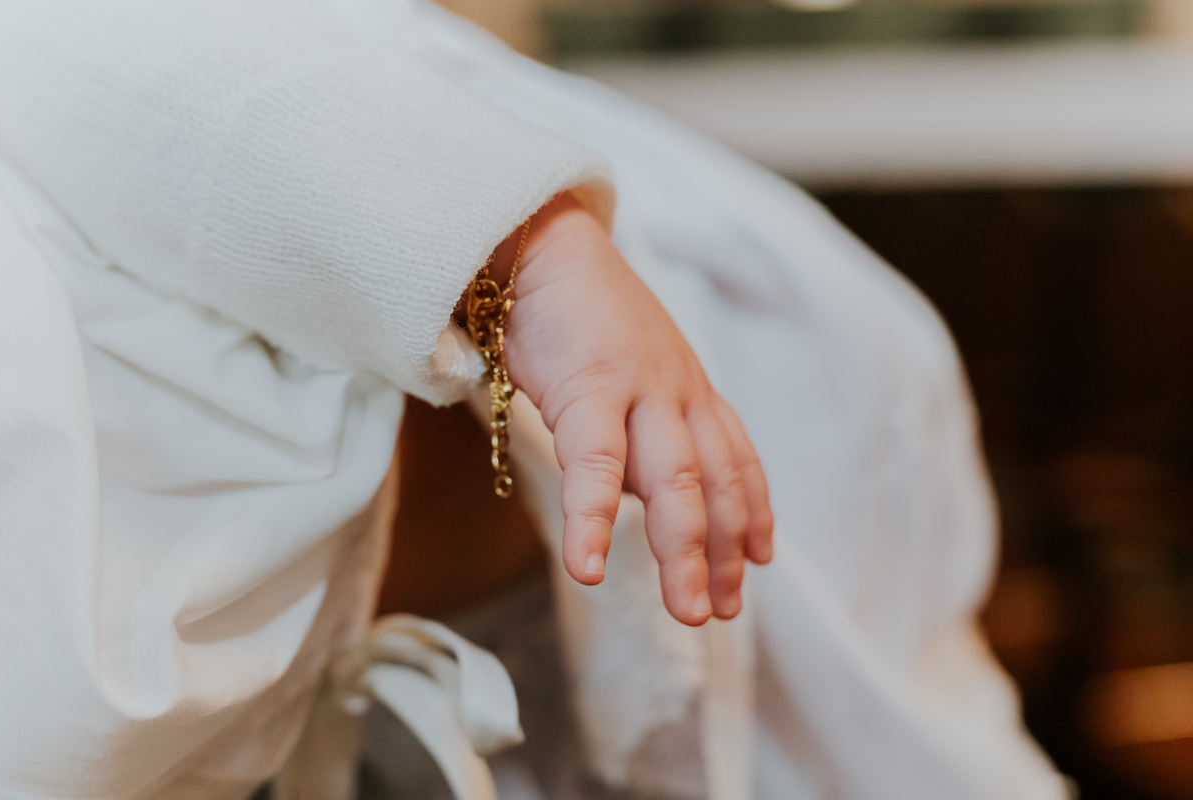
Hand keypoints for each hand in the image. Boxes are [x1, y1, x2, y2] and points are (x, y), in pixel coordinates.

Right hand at [496, 194, 773, 625]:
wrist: (542, 239)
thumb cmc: (574, 309)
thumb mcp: (623, 368)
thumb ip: (637, 424)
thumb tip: (635, 488)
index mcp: (686, 387)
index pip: (736, 459)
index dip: (752, 513)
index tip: (760, 562)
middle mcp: (678, 390)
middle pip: (716, 482)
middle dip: (724, 552)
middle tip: (726, 612)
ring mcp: (640, 387)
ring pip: (676, 481)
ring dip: (684, 552)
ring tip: (688, 612)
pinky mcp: (588, 385)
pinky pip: (594, 466)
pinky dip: (594, 522)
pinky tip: (586, 570)